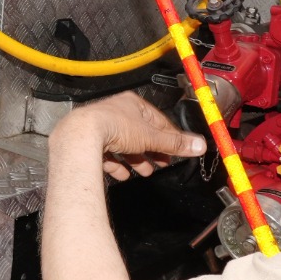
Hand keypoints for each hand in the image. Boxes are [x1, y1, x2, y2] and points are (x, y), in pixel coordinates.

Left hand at [54, 92, 203, 180]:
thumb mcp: (151, 137)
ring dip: (136, 159)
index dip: (169, 136)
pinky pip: (106, 155)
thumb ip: (175, 143)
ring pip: (123, 145)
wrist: (81, 135)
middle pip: (140, 134)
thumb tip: (199, 145)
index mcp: (132, 104)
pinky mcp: (88, 142)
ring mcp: (100, 127)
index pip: (157, 120)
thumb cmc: (114, 127)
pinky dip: (116, 165)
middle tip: (163, 163)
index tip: (179, 149)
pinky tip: (122, 174)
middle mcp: (115, 112)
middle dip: (152, 150)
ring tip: (145, 171)